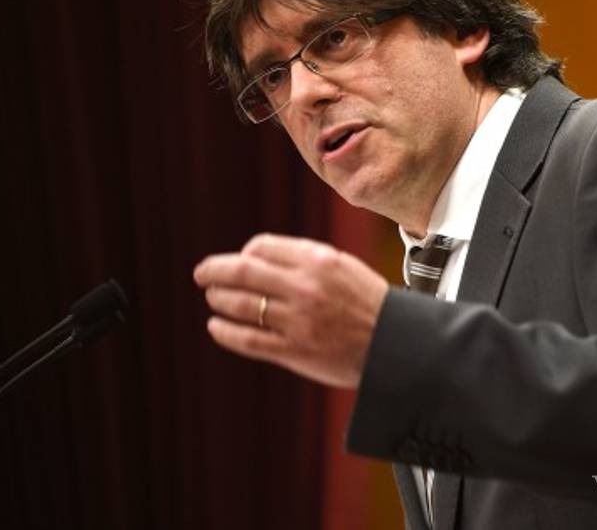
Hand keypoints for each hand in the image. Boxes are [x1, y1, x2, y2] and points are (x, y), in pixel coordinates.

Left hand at [193, 233, 389, 388]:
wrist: (395, 346)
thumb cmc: (366, 304)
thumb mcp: (341, 266)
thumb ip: (302, 259)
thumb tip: (253, 255)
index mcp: (318, 260)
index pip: (262, 247)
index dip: (243, 253)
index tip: (238, 261)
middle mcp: (305, 287)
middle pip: (243, 271)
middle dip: (214, 271)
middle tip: (201, 274)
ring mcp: (298, 320)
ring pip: (240, 304)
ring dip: (218, 299)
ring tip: (213, 299)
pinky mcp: (294, 351)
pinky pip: (247, 338)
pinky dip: (224, 331)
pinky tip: (216, 326)